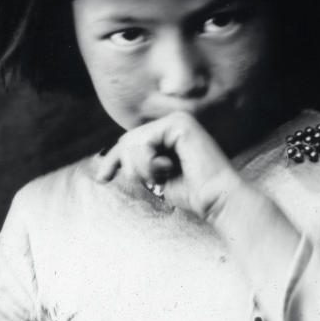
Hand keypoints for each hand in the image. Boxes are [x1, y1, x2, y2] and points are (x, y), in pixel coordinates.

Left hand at [95, 112, 242, 221]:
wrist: (216, 199)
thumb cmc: (194, 194)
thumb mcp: (158, 178)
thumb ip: (140, 164)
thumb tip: (116, 160)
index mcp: (170, 134)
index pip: (131, 142)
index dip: (113, 159)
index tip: (103, 178)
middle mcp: (174, 123)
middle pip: (127, 140)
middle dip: (127, 165)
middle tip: (150, 180)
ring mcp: (178, 121)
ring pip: (132, 141)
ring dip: (141, 167)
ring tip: (161, 176)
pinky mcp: (180, 124)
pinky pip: (144, 141)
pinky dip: (148, 162)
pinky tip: (167, 169)